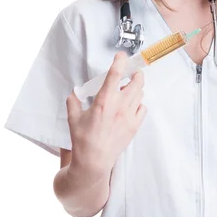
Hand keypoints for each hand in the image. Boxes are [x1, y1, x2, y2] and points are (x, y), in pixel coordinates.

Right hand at [66, 51, 146, 177]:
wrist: (94, 161)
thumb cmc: (83, 140)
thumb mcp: (73, 117)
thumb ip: (74, 101)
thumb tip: (75, 93)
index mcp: (103, 101)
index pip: (115, 74)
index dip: (120, 61)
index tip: (121, 56)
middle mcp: (119, 106)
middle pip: (137, 81)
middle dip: (136, 73)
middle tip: (131, 73)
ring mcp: (129, 116)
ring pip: (140, 93)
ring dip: (136, 88)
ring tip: (127, 90)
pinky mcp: (134, 125)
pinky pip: (143, 108)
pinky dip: (139, 103)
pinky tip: (131, 106)